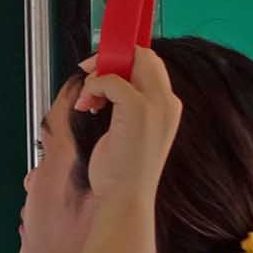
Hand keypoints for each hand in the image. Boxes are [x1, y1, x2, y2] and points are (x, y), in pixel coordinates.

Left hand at [72, 47, 182, 203]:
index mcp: (167, 107)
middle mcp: (167, 102)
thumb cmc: (122, 172)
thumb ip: (123, 106)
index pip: (151, 65)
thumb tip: (103, 87)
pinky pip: (111, 80)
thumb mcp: (127, 133)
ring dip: (99, 75)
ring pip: (129, 62)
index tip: (100, 69)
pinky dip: (93, 87)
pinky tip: (86, 105)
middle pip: (143, 55)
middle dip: (110, 58)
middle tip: (89, 73)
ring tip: (87, 100)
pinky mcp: (138, 108)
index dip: (124, 60)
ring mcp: (156, 104)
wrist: (126, 197)